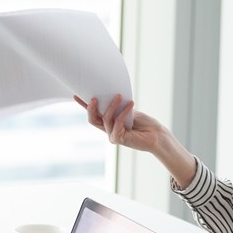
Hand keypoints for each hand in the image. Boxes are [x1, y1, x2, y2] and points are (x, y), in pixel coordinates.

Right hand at [74, 94, 196, 185]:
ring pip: (106, 119)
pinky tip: (131, 104)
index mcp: (109, 123)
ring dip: (113, 105)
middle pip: (92, 119)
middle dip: (91, 107)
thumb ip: (118, 106)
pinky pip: (117, 122)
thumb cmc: (145, 123)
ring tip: (120, 96)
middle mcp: (108, 130)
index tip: (76, 95)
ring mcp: (113, 135)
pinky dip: (123, 112)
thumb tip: (110, 93)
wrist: (156, 135)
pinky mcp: (120, 139)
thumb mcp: (129, 110)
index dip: (84, 105)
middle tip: (95, 97)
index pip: (93, 114)